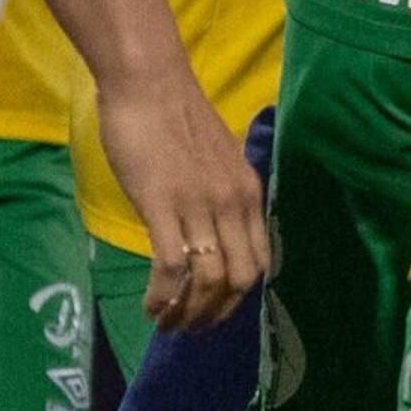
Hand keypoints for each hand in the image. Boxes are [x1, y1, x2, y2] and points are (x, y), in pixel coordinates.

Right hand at [98, 73, 270, 330]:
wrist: (148, 83)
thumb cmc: (175, 117)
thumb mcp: (217, 159)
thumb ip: (221, 193)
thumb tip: (215, 228)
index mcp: (247, 193)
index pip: (262, 260)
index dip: (241, 296)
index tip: (217, 310)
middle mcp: (232, 203)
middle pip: (241, 279)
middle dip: (217, 314)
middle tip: (190, 327)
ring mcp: (199, 205)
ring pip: (209, 280)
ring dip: (188, 313)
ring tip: (166, 323)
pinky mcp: (162, 205)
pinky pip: (172, 268)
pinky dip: (163, 297)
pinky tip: (151, 306)